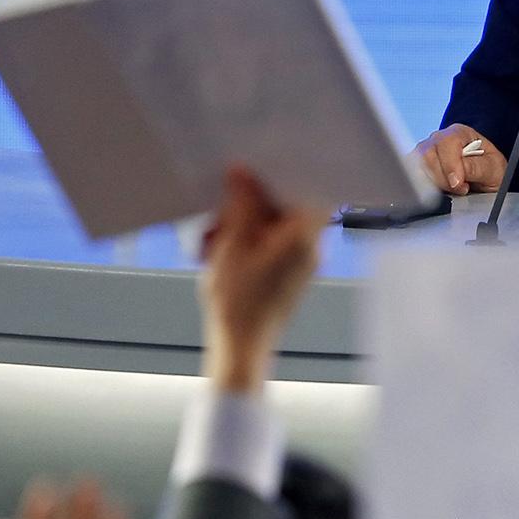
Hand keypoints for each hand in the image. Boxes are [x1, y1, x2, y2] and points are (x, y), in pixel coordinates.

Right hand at [199, 166, 323, 394]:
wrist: (240, 348)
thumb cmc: (239, 300)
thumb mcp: (234, 244)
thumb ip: (242, 205)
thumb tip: (242, 170)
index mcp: (304, 237)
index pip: (305, 190)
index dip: (281, 176)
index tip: (253, 169)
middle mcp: (310, 248)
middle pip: (281, 208)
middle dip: (245, 208)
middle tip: (217, 218)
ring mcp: (299, 262)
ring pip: (267, 227)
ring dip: (236, 228)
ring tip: (209, 243)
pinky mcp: (285, 274)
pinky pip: (265, 246)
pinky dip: (241, 245)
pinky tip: (213, 254)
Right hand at [414, 124, 507, 195]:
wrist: (486, 180)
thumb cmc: (490, 169)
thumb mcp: (493, 169)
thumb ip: (476, 168)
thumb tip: (459, 171)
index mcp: (459, 133)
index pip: (447, 142)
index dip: (450, 164)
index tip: (457, 183)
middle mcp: (440, 139)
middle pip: (428, 154)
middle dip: (443, 178)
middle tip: (461, 188)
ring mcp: (427, 152)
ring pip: (418, 166)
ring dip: (436, 183)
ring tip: (455, 189)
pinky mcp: (420, 167)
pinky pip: (415, 175)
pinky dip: (427, 186)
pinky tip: (442, 190)